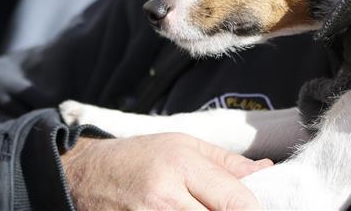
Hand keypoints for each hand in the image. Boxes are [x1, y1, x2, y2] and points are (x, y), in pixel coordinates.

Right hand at [61, 133, 272, 209]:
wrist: (84, 175)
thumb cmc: (139, 157)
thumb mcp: (184, 145)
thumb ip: (227, 163)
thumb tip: (266, 172)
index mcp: (182, 167)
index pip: (237, 202)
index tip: (262, 210)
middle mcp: (165, 199)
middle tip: (231, 209)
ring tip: (203, 209)